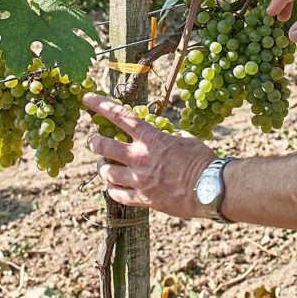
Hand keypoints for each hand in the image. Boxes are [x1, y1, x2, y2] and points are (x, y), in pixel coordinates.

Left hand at [83, 94, 216, 218]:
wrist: (209, 188)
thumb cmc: (202, 161)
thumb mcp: (185, 140)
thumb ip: (169, 138)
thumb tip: (167, 136)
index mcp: (150, 138)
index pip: (119, 116)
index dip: (100, 105)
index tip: (87, 98)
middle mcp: (139, 157)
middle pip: (103, 146)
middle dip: (94, 142)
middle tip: (93, 141)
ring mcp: (139, 180)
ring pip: (106, 173)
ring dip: (102, 168)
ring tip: (104, 166)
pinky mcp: (143, 199)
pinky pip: (118, 195)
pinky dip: (113, 190)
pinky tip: (114, 188)